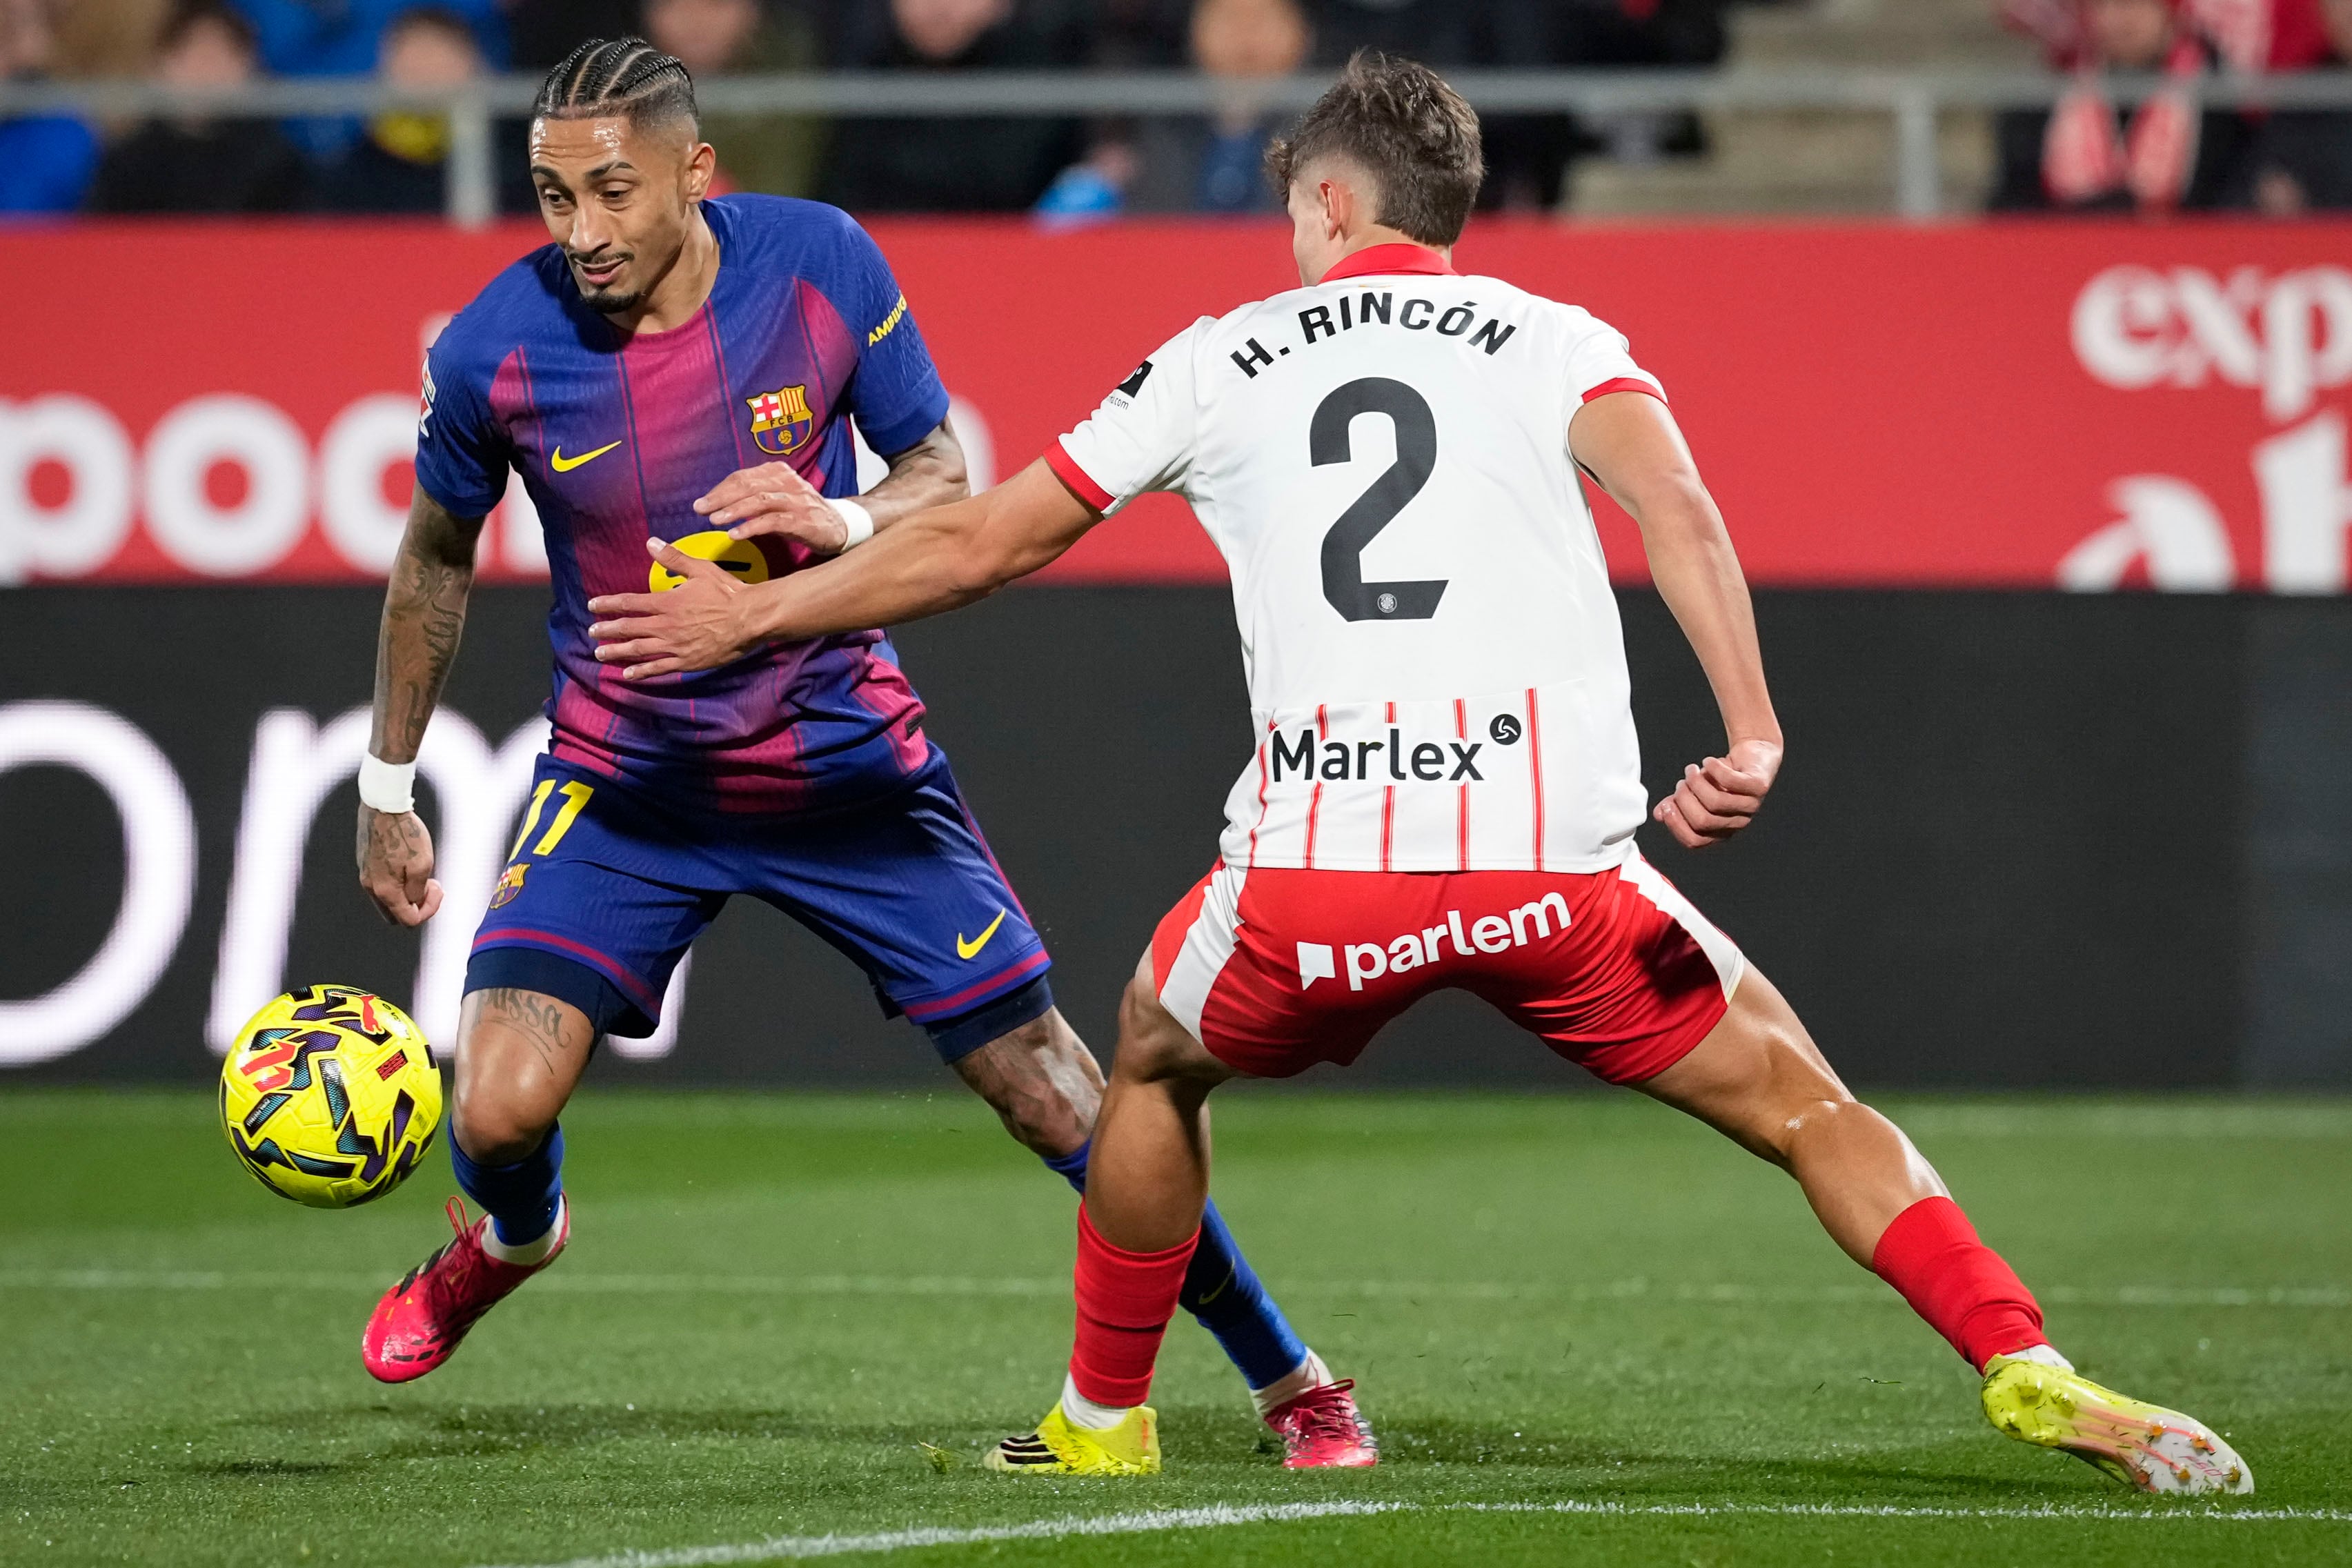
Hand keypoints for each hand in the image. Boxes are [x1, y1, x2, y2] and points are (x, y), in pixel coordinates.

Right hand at [356, 803, 443, 925]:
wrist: (383, 807)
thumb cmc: (404, 832)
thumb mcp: (422, 863)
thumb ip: (418, 890)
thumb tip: (414, 901)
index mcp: (386, 891)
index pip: (408, 920)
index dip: (428, 910)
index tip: (436, 889)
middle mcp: (371, 887)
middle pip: (396, 914)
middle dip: (416, 905)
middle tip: (428, 886)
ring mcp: (366, 875)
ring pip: (389, 900)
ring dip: (407, 893)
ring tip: (420, 874)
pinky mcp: (365, 864)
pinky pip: (382, 884)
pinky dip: (398, 882)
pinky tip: (407, 864)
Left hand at [586, 538, 755, 679]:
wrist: (749, 619)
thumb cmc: (727, 592)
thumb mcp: (700, 569)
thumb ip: (673, 558)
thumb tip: (650, 542)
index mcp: (667, 602)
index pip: (630, 603)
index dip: (608, 604)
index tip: (593, 606)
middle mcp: (665, 626)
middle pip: (628, 628)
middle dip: (607, 630)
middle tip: (592, 632)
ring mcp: (674, 646)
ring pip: (638, 650)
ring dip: (616, 651)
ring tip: (600, 653)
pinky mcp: (686, 662)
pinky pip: (658, 668)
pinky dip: (641, 672)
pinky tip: (628, 674)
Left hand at [693, 460, 847, 553]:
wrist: (839, 525)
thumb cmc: (802, 512)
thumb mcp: (778, 497)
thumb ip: (753, 496)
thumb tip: (719, 502)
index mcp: (778, 472)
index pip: (742, 476)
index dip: (719, 489)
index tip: (702, 502)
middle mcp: (787, 482)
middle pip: (748, 485)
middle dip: (721, 497)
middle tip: (701, 509)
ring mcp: (796, 501)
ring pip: (759, 501)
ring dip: (734, 510)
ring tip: (715, 520)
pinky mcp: (803, 520)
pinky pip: (773, 522)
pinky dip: (752, 527)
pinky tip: (736, 534)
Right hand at [1652, 737, 1780, 848]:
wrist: (1753, 755)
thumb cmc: (1721, 777)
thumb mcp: (1696, 792)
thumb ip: (1677, 804)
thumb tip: (1659, 814)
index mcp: (1720, 831)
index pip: (1695, 841)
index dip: (1676, 825)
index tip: (1665, 806)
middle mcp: (1737, 823)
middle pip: (1703, 821)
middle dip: (1684, 800)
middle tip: (1681, 782)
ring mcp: (1750, 806)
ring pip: (1716, 803)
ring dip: (1696, 783)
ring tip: (1691, 769)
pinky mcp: (1759, 787)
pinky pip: (1731, 781)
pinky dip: (1714, 769)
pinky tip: (1708, 761)